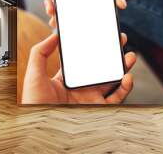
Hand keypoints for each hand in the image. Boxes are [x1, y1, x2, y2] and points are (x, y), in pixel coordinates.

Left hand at [22, 32, 136, 103]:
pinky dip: (125, 87)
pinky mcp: (99, 107)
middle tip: (119, 41)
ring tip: (129, 56)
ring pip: (112, 80)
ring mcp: (91, 97)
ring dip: (123, 67)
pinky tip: (127, 76)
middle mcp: (82, 87)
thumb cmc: (34, 104)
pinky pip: (117, 97)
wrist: (42, 126)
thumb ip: (40, 52)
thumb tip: (54, 35)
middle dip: (112, 54)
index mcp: (67, 78)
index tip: (99, 35)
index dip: (93, 47)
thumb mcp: (34, 74)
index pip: (83, 60)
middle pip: (101, 67)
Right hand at [42, 0, 127, 26]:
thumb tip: (122, 4)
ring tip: (55, 22)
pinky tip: (63, 28)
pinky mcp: (80, 9)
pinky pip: (70, 15)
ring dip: (56, 15)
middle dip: (50, 4)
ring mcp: (75, 0)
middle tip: (51, 11)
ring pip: (60, 7)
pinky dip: (65, 21)